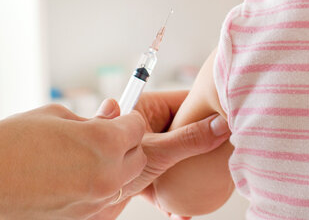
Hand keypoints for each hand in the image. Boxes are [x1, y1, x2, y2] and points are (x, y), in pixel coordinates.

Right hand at [0, 103, 145, 219]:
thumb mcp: (57, 116)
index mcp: (104, 142)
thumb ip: (94, 116)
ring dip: (116, 166)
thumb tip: (114, 110)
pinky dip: (99, 187)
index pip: (138, 126)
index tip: (113, 118)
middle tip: (101, 137)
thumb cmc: (11, 144)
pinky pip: (105, 199)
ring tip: (84, 158)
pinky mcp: (82, 219)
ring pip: (125, 180)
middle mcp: (107, 174)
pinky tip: (74, 177)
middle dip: (125, 143)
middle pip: (138, 155)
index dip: (125, 119)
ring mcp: (95, 201)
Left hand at [88, 91, 229, 219]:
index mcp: (146, 107)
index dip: (208, 106)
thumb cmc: (104, 167)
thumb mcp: (156, 152)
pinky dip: (173, 192)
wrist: (78, 204)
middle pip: (185, 127)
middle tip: (224, 152)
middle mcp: (146, 125)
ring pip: (178, 153)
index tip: (230, 113)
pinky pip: (166, 175)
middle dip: (203, 142)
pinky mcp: (141, 171)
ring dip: (190, 171)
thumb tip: (221, 125)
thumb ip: (188, 139)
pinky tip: (181, 209)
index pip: (185, 100)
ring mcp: (144, 149)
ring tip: (209, 183)